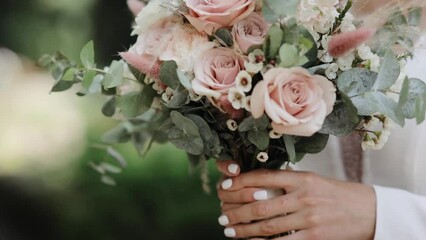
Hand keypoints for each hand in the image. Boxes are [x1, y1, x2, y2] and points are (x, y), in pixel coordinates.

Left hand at [215, 161, 376, 239]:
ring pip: (267, 225)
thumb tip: (257, 185)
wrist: (367, 211)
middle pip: (260, 204)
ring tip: (230, 230)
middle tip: (222, 215)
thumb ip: (288, 182)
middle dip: (236, 211)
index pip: (264, 177)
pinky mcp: (314, 237)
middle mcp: (303, 196)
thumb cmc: (335, 194)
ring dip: (245, 229)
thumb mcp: (313, 181)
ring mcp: (309, 217)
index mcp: (302, 178)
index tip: (225, 187)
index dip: (241, 181)